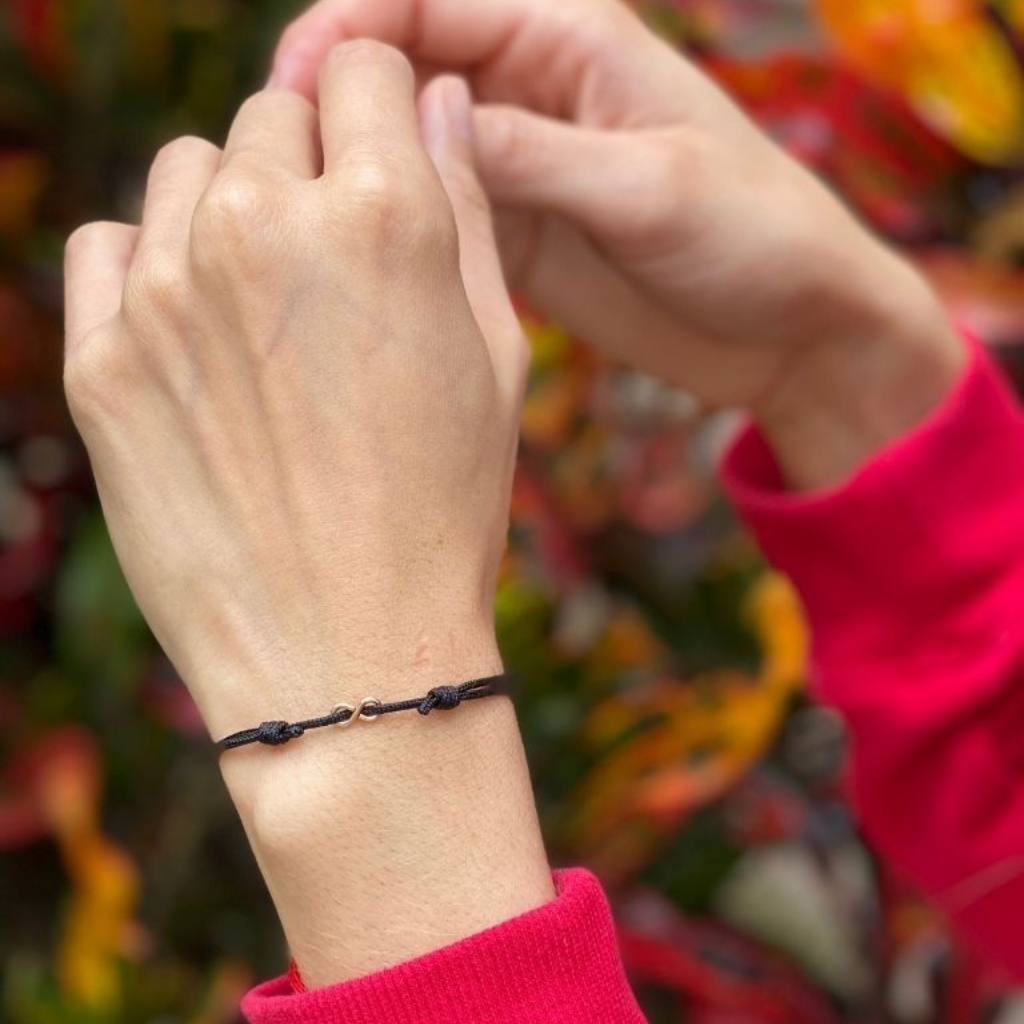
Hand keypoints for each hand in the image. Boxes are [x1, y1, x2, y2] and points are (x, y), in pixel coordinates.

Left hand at [65, 49, 525, 738]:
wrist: (349, 651)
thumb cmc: (445, 508)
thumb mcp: (496, 355)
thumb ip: (464, 208)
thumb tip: (434, 102)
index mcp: (383, 215)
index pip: (364, 69)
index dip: (378, 105)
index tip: (377, 151)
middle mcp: (266, 226)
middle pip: (273, 112)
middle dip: (311, 163)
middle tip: (336, 262)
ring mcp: (170, 290)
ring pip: (189, 171)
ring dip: (232, 210)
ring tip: (270, 311)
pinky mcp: (104, 359)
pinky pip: (110, 247)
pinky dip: (153, 267)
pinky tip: (199, 338)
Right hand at [271, 0, 965, 487]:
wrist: (790, 327)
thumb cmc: (750, 234)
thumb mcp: (647, 189)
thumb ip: (533, 157)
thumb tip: (414, 133)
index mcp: (569, 37)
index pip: (428, 0)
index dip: (348, 28)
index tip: (292, 83)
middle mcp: (531, 88)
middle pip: (402, 66)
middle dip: (337, 99)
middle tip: (281, 161)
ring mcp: (518, 163)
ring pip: (408, 145)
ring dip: (358, 170)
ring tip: (301, 216)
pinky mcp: (517, 229)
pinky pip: (438, 212)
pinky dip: (397, 225)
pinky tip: (357, 258)